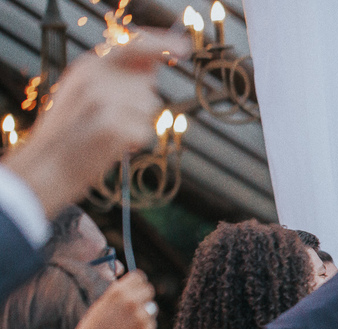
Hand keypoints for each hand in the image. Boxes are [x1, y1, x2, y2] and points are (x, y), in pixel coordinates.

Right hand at [2, 30, 189, 216]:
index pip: (132, 45)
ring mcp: (104, 101)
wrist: (48, 168)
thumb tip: (152, 67)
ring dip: (138, 124)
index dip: (160, 45)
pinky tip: (113, 146)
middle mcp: (96, 78)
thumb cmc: (70, 134)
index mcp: (87, 66)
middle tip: (110, 121)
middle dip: (140, 106)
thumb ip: (115, 77)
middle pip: (147, 85)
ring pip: (150, 108)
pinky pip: (147, 132)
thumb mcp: (84, 93)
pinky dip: (136, 143)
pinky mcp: (113, 126)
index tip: (184, 47)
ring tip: (108, 133)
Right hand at [64, 272, 156, 328]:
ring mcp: (141, 316)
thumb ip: (118, 296)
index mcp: (117, 292)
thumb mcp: (100, 306)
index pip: (139, 277)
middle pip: (149, 290)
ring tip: (129, 323)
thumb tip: (133, 287)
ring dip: (145, 312)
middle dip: (143, 296)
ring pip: (152, 307)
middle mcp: (132, 301)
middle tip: (135, 305)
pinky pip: (151, 323)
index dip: (137, 283)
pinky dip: (144, 327)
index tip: (135, 288)